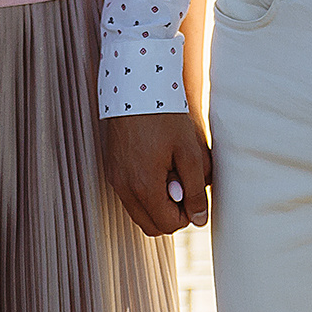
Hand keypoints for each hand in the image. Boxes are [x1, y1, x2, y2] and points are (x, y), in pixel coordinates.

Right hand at [103, 111, 210, 235]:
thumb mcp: (189, 151)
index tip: (193, 192)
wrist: (135, 86)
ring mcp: (115, 178)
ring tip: (170, 171)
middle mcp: (124, 186)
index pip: (167, 225)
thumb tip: (199, 218)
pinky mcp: (112, 168)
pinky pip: (129, 195)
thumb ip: (196, 189)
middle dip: (171, 213)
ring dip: (157, 202)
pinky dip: (145, 190)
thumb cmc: (165, 116)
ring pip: (139, 211)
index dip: (186, 215)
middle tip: (182, 185)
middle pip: (151, 225)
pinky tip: (157, 164)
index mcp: (144, 185)